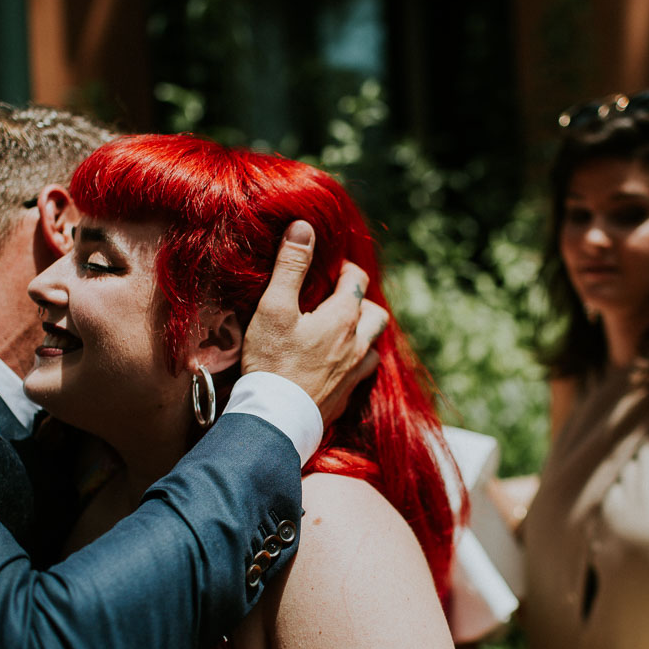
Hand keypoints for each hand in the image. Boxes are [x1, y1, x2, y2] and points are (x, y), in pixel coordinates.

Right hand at [242, 220, 386, 425]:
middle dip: (362, 302)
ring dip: (362, 335)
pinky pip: (360, 375)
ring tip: (340, 333)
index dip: (345, 270)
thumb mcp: (274, 308)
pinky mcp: (345, 398)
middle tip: (338, 300)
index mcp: (343, 319)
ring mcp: (354, 375)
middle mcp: (357, 345)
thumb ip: (291, 267)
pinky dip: (353, 364)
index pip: (357, 281)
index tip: (331, 269)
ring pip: (373, 347)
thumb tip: (304, 227)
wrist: (275, 420)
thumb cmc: (272, 362)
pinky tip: (334, 366)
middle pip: (376, 314)